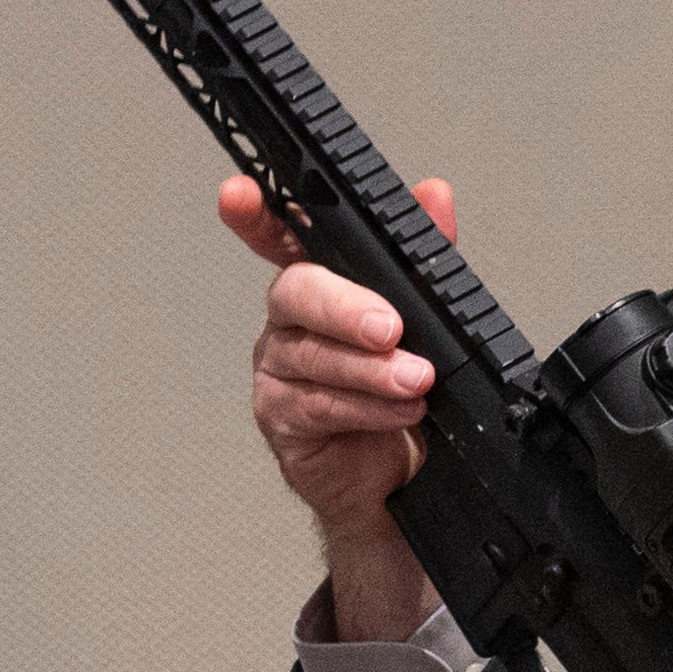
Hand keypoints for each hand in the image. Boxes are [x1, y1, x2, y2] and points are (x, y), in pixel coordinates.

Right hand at [220, 173, 452, 648]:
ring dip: (369, 370)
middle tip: (389, 328)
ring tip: (416, 381)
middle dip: (344, 308)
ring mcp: (278, 369)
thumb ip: (427, 256)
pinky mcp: (280, 418)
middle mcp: (290, 320)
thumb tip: (434, 196)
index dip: (255, 214)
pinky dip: (363, 408)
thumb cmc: (399, 392)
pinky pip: (315, 405)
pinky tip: (397, 410)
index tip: (238, 195)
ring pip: (312, 356)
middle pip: (296, 293)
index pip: (279, 235)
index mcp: (319, 283)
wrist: (395, 476)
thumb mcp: (426, 318)